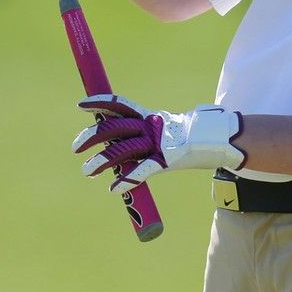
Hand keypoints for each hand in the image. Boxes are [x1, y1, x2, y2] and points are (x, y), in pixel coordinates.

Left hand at [73, 94, 246, 193]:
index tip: (81, 104)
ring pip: (123, 149)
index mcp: (148, 117)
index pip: (120, 105)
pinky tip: (114, 188)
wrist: (215, 139)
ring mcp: (158, 143)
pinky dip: (127, 178)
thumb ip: (142, 130)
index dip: (100, 103)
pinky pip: (143, 170)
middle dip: (93, 136)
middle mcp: (150, 127)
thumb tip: (119, 134)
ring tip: (86, 171)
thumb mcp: (162, 127)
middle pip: (115, 127)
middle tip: (76, 147)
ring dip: (102, 161)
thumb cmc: (187, 136)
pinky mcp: (166, 161)